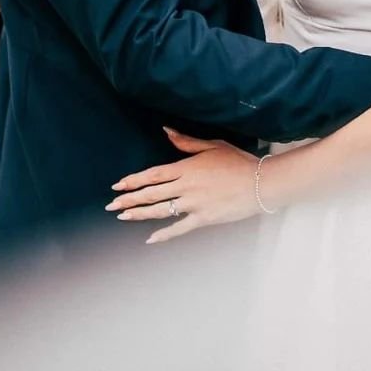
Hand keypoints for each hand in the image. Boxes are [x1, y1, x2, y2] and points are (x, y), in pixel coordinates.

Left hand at [105, 130, 258, 243]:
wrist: (260, 183)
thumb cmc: (238, 162)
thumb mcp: (213, 146)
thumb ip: (187, 142)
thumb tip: (167, 131)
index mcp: (187, 167)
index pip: (153, 174)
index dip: (133, 180)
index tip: (118, 185)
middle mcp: (186, 186)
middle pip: (151, 193)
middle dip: (128, 199)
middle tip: (111, 205)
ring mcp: (194, 204)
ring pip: (160, 210)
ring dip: (138, 214)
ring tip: (122, 217)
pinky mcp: (203, 218)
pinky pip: (179, 228)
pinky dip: (164, 235)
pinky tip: (150, 239)